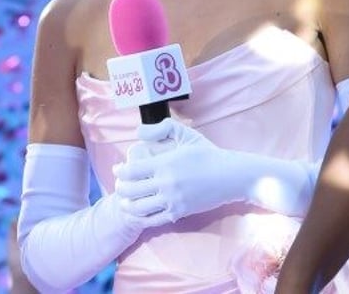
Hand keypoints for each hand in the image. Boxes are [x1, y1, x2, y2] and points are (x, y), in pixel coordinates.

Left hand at [113, 117, 245, 224]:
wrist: (231, 176)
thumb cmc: (207, 154)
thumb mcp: (186, 134)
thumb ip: (161, 128)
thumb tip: (138, 133)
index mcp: (163, 164)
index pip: (130, 171)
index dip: (119, 171)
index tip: (117, 169)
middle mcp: (165, 183)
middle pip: (130, 190)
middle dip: (120, 188)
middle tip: (119, 185)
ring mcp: (172, 200)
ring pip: (138, 208)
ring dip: (127, 204)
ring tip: (125, 199)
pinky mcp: (179, 213)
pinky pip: (153, 220)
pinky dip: (141, 217)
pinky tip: (138, 212)